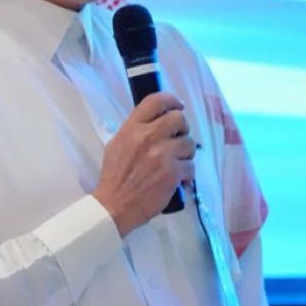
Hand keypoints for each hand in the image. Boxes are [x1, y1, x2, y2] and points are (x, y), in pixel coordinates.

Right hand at [93, 92, 194, 235]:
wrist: (114, 205)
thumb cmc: (115, 177)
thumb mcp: (117, 145)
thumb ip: (136, 131)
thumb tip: (156, 122)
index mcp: (132, 128)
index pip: (156, 101)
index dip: (171, 100)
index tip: (178, 106)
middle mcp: (147, 137)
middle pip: (179, 119)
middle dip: (183, 129)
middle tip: (178, 140)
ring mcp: (162, 155)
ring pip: (189, 144)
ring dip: (186, 154)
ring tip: (176, 164)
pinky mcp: (172, 173)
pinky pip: (191, 166)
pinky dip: (187, 174)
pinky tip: (178, 179)